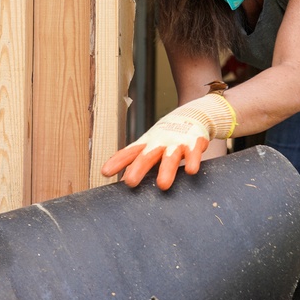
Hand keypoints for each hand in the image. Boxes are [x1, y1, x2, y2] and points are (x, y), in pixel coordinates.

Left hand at [101, 92, 236, 189]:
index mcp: (147, 144)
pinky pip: (193, 153)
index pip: (129, 152)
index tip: (105, 172)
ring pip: (170, 157)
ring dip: (166, 170)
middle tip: (130, 182)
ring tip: (162, 185)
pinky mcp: (194, 143)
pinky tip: (191, 171)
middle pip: (147, 156)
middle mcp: (160, 143)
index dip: (117, 162)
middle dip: (138, 168)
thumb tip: (119, 179)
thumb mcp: (149, 145)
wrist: (192, 114)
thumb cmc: (167, 136)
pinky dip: (192, 161)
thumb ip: (136, 161)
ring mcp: (177, 143)